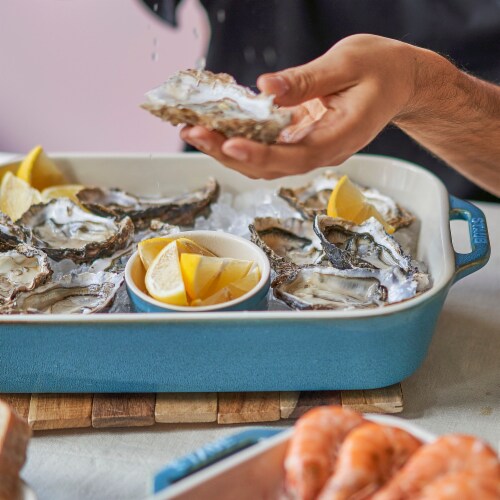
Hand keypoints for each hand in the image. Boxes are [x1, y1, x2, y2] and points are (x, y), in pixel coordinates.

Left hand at [181, 34, 421, 178]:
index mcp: (339, 138)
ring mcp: (310, 147)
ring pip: (264, 161)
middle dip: (229, 153)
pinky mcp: (301, 138)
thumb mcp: (348, 63)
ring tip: (195, 132)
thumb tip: (266, 88)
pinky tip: (218, 125)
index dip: (260, 155)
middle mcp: (321, 151)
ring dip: (228, 150)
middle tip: (194, 133)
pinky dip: (241, 139)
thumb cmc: (382, 70)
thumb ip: (307, 80)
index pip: (295, 156)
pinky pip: (267, 146)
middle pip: (270, 165)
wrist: (400, 81)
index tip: (229, 145)